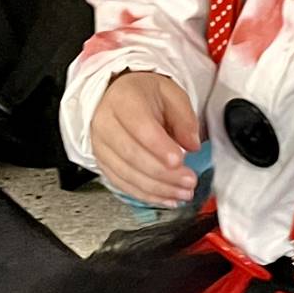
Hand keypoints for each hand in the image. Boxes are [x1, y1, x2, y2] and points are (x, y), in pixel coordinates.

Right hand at [91, 71, 200, 206]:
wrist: (115, 96)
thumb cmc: (144, 95)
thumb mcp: (171, 94)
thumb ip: (184, 118)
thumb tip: (192, 145)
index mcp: (123, 100)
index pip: (140, 127)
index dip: (160, 147)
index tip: (180, 160)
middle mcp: (105, 124)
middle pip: (132, 155)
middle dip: (164, 173)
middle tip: (189, 181)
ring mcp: (101, 146)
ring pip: (127, 174)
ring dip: (158, 189)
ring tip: (183, 193)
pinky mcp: (103, 164)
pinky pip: (122, 184)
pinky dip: (146, 195)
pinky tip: (167, 199)